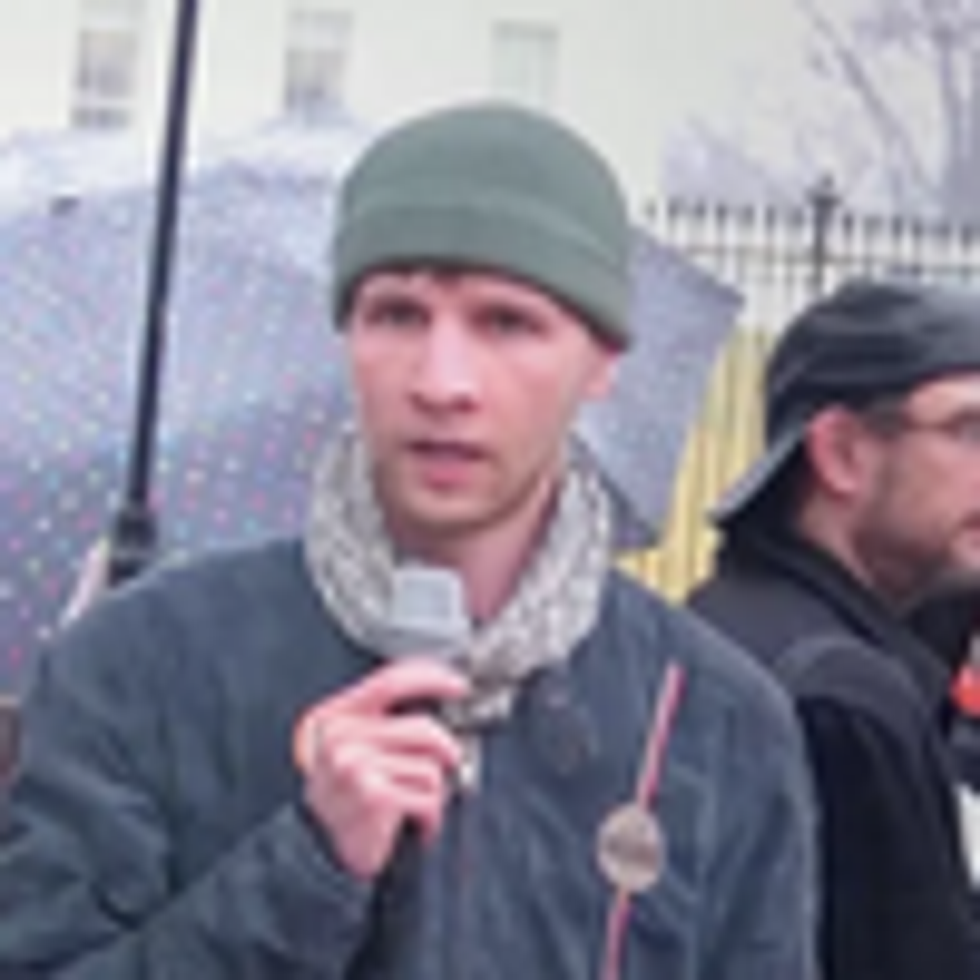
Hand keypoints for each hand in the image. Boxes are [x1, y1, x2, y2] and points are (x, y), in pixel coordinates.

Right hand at [294, 659, 470, 879]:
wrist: (321, 852)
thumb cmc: (347, 800)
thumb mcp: (356, 751)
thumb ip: (389, 723)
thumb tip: (443, 705)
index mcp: (337, 718)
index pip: (390, 682)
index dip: (430, 678)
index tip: (458, 684)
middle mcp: (342, 738)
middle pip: (424, 728)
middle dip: (445, 752)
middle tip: (443, 769)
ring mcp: (355, 765)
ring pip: (431, 766)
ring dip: (434, 792)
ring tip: (414, 805)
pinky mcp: (373, 794)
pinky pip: (430, 797)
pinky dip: (432, 816)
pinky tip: (417, 823)